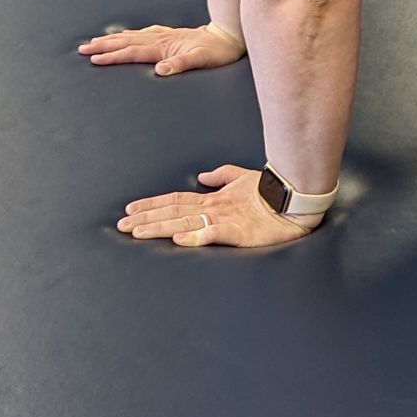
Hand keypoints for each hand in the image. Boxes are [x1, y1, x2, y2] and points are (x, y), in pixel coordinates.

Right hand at [79, 21, 244, 76]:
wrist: (229, 36)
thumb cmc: (217, 52)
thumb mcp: (202, 61)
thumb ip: (181, 64)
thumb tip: (161, 70)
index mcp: (164, 47)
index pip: (132, 52)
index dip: (112, 57)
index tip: (93, 59)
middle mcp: (160, 39)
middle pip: (126, 42)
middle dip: (103, 46)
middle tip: (81, 49)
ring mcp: (164, 35)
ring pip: (131, 36)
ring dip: (112, 39)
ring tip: (94, 41)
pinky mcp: (169, 35)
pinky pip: (142, 33)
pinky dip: (129, 34)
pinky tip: (125, 35)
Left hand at [117, 163, 318, 249]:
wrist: (295, 200)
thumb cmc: (272, 191)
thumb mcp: (243, 179)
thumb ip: (222, 176)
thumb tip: (202, 176)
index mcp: (214, 198)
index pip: (175, 200)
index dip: (152, 204)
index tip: (131, 210)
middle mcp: (213, 208)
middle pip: (173, 211)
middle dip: (146, 218)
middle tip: (121, 225)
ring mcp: (224, 220)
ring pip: (185, 222)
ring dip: (160, 227)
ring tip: (137, 232)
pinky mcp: (238, 232)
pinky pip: (212, 234)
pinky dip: (194, 237)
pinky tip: (178, 240)